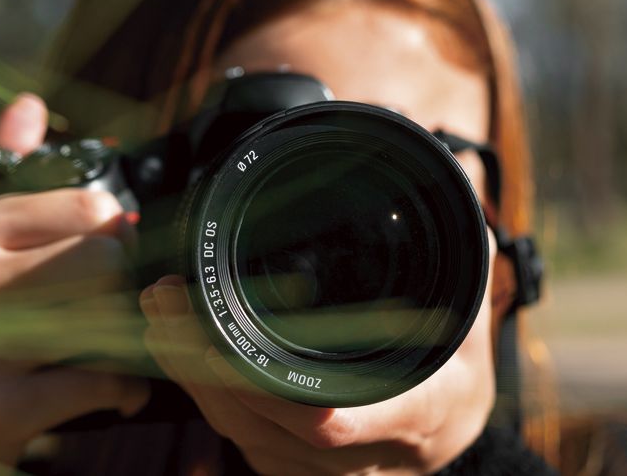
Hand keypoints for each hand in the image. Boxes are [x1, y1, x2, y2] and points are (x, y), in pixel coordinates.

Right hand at [0, 93, 149, 467]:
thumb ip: (7, 170)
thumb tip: (28, 105)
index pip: (88, 206)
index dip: (114, 235)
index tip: (105, 257)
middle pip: (106, 260)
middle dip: (121, 288)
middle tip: (108, 306)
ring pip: (108, 316)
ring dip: (126, 338)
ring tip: (107, 346)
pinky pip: (102, 382)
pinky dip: (122, 390)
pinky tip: (110, 388)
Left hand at [140, 233, 498, 474]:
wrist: (446, 438)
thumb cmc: (454, 373)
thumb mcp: (469, 319)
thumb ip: (461, 261)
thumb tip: (449, 178)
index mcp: (410, 416)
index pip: (332, 420)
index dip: (269, 390)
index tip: (218, 347)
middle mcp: (359, 457)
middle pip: (262, 423)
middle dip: (202, 363)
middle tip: (165, 298)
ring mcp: (316, 469)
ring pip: (239, 430)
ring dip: (188, 371)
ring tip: (157, 309)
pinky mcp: (286, 467)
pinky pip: (234, 434)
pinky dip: (199, 389)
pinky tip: (174, 346)